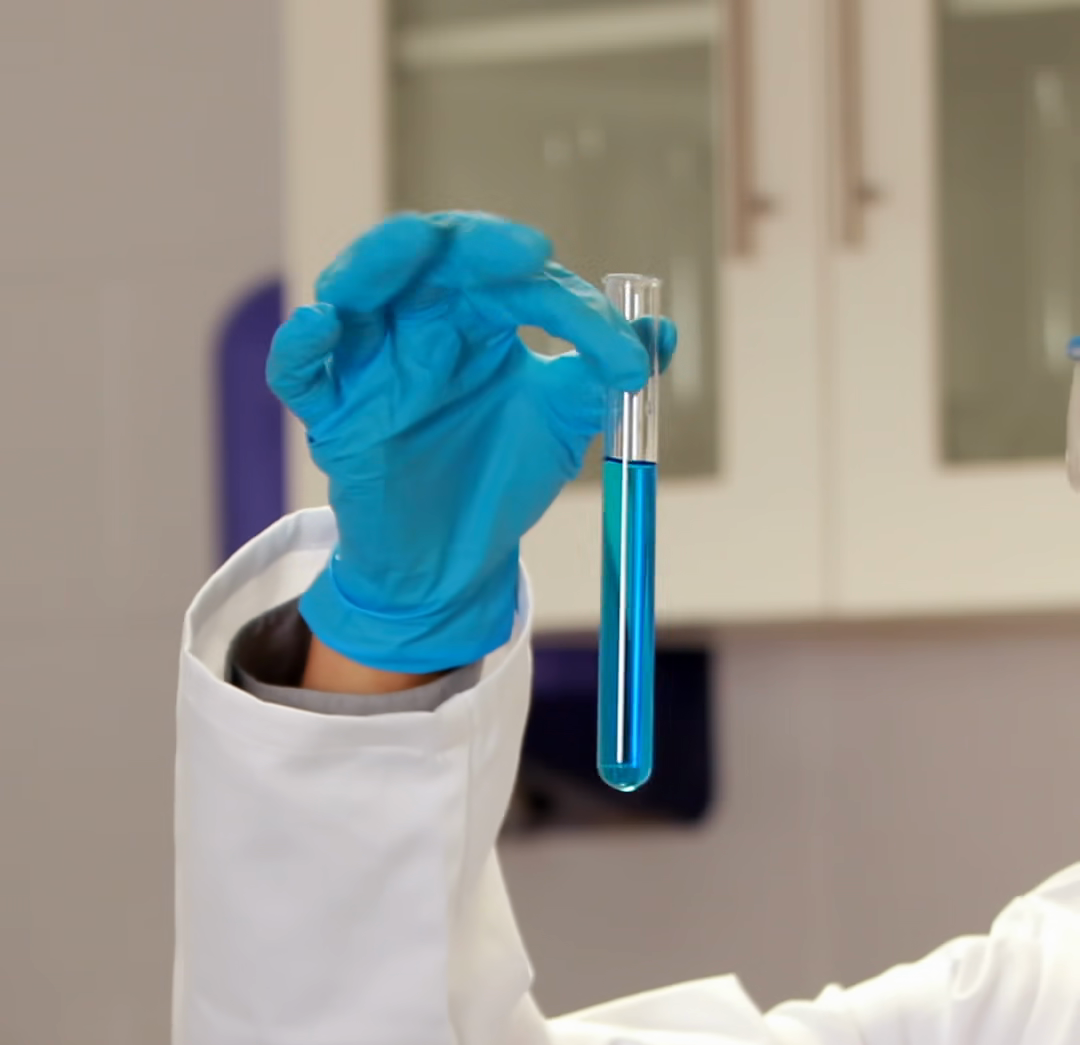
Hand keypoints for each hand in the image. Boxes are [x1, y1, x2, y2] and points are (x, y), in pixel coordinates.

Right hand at [267, 211, 675, 673]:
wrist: (456, 565)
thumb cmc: (498, 482)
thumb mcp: (561, 425)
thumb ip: (599, 375)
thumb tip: (661, 334)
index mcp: (478, 318)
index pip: (514, 278)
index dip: (567, 303)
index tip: (619, 356)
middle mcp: (421, 327)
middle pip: (428, 255)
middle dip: (470, 243)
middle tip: (521, 253)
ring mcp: (371, 367)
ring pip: (355, 291)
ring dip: (375, 262)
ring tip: (406, 251)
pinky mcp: (332, 417)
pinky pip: (300, 372)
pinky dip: (301, 344)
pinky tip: (321, 323)